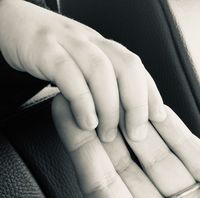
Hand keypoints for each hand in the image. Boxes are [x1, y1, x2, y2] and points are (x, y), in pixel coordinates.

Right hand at [0, 0, 165, 141]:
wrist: (12, 23)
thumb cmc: (50, 52)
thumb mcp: (81, 64)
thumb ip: (100, 82)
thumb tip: (120, 111)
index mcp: (102, 47)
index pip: (137, 68)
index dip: (151, 93)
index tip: (158, 118)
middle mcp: (90, 42)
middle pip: (127, 67)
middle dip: (136, 103)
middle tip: (135, 133)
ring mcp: (67, 43)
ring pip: (101, 71)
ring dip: (109, 107)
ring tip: (108, 134)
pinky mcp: (44, 50)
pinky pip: (68, 74)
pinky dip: (82, 101)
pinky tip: (86, 122)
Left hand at [53, 94, 199, 197]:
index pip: (101, 185)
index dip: (80, 150)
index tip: (65, 119)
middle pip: (124, 164)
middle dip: (103, 129)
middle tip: (86, 97)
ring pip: (155, 153)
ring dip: (135, 124)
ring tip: (117, 95)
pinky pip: (188, 153)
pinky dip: (172, 131)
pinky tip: (154, 110)